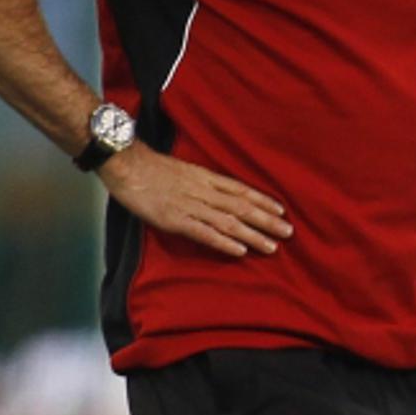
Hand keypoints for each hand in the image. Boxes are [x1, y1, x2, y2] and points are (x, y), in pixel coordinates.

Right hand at [98, 141, 292, 257]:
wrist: (126, 163)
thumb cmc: (152, 167)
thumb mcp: (185, 170)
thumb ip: (202, 183)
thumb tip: (218, 194)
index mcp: (206, 178)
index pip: (242, 191)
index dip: (263, 201)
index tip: (282, 210)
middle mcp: (204, 192)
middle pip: (242, 207)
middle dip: (267, 220)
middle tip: (289, 232)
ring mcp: (190, 206)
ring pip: (228, 222)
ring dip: (253, 235)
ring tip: (272, 246)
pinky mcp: (175, 219)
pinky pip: (204, 233)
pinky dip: (224, 242)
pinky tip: (240, 251)